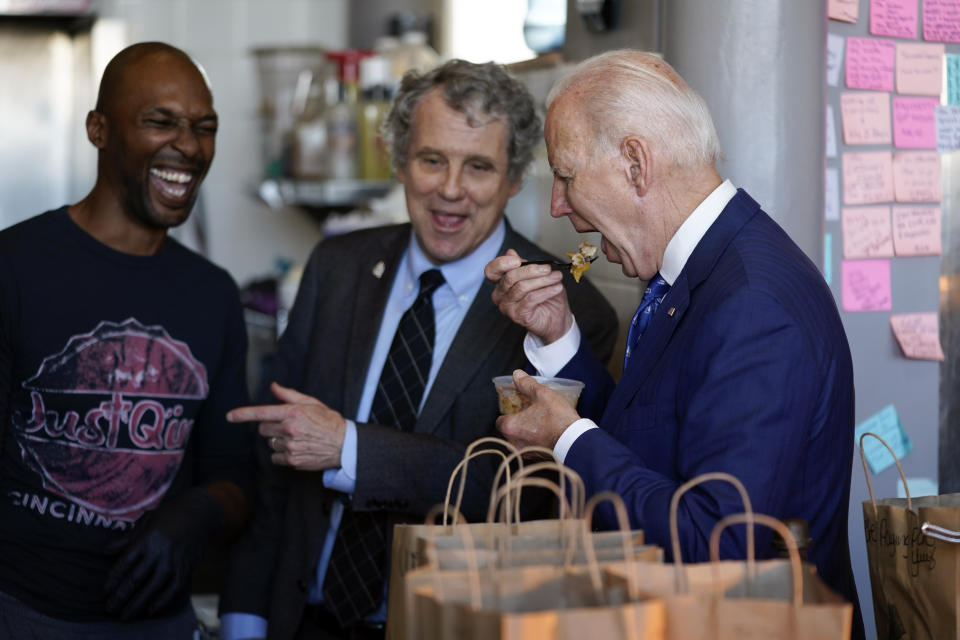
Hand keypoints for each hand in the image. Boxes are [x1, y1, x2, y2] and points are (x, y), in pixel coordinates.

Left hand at [104, 487, 222, 619]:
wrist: (201, 514)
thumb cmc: (170, 515)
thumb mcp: (146, 521)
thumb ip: (127, 538)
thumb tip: (105, 551)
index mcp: (147, 539)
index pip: (124, 564)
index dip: (113, 580)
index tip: (105, 591)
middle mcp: (159, 552)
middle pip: (135, 579)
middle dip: (120, 596)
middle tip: (110, 609)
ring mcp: (174, 561)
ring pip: (152, 588)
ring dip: (137, 604)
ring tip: (126, 615)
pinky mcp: (186, 568)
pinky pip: (173, 589)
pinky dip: (162, 601)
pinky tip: (151, 610)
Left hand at [226, 382, 345, 470]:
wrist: (345, 444)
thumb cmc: (329, 421)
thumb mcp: (312, 403)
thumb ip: (289, 395)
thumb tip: (274, 386)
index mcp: (292, 413)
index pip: (261, 412)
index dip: (242, 414)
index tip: (230, 416)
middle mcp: (289, 429)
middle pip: (263, 429)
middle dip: (270, 427)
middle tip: (286, 426)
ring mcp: (290, 446)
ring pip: (270, 443)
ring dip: (278, 440)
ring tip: (296, 438)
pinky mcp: (292, 460)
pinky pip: (276, 457)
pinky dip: (282, 454)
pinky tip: (296, 449)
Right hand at [485, 249, 573, 344]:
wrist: (556, 318)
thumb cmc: (546, 295)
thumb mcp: (536, 276)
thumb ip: (523, 265)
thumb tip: (510, 252)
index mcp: (501, 282)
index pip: (491, 270)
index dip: (501, 263)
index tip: (518, 260)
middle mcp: (499, 295)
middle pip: (510, 277)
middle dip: (532, 270)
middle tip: (548, 268)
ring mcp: (506, 306)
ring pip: (522, 287)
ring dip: (543, 280)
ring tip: (557, 277)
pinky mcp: (517, 315)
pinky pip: (531, 299)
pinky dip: (546, 291)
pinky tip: (557, 288)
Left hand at [496, 370, 580, 450]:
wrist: (575, 441)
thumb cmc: (557, 419)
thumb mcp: (542, 394)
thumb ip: (526, 384)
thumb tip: (517, 374)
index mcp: (510, 427)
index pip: (499, 420)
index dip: (509, 412)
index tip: (518, 408)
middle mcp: (514, 443)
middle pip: (509, 431)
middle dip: (517, 422)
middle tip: (530, 413)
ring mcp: (525, 453)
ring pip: (519, 440)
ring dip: (526, 432)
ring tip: (539, 423)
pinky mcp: (537, 459)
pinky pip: (530, 448)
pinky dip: (535, 441)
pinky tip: (547, 433)